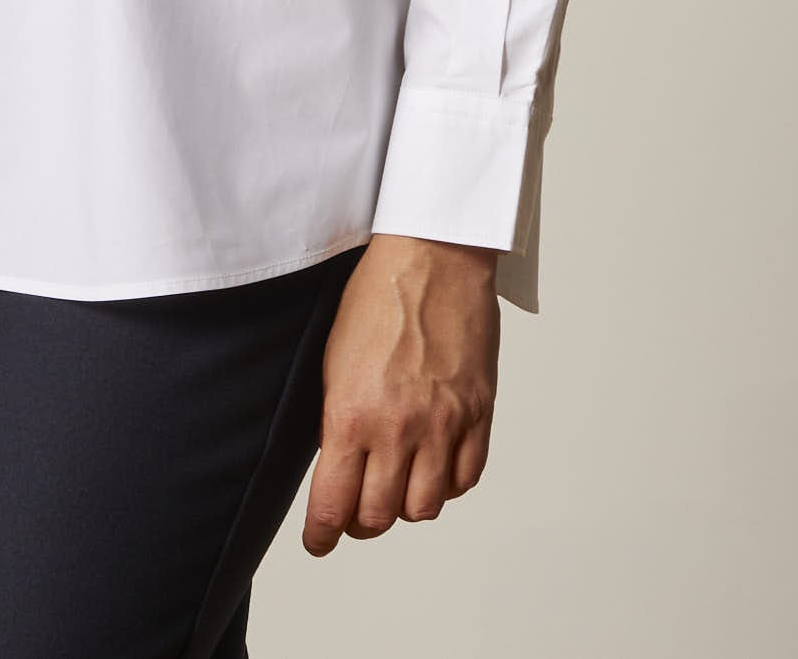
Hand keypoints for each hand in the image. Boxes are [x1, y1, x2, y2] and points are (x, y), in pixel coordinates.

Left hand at [301, 232, 499, 552]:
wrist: (431, 256)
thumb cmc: (376, 297)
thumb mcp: (333, 360)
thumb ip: (337, 419)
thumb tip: (335, 466)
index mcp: (351, 414)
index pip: (333, 503)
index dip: (323, 534)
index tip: (319, 542)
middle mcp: (398, 428)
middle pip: (380, 516)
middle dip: (362, 522)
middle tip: (356, 511)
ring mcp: (443, 424)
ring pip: (425, 507)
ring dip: (406, 505)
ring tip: (396, 483)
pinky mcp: (478, 414)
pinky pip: (465, 479)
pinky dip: (447, 484)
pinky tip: (434, 465)